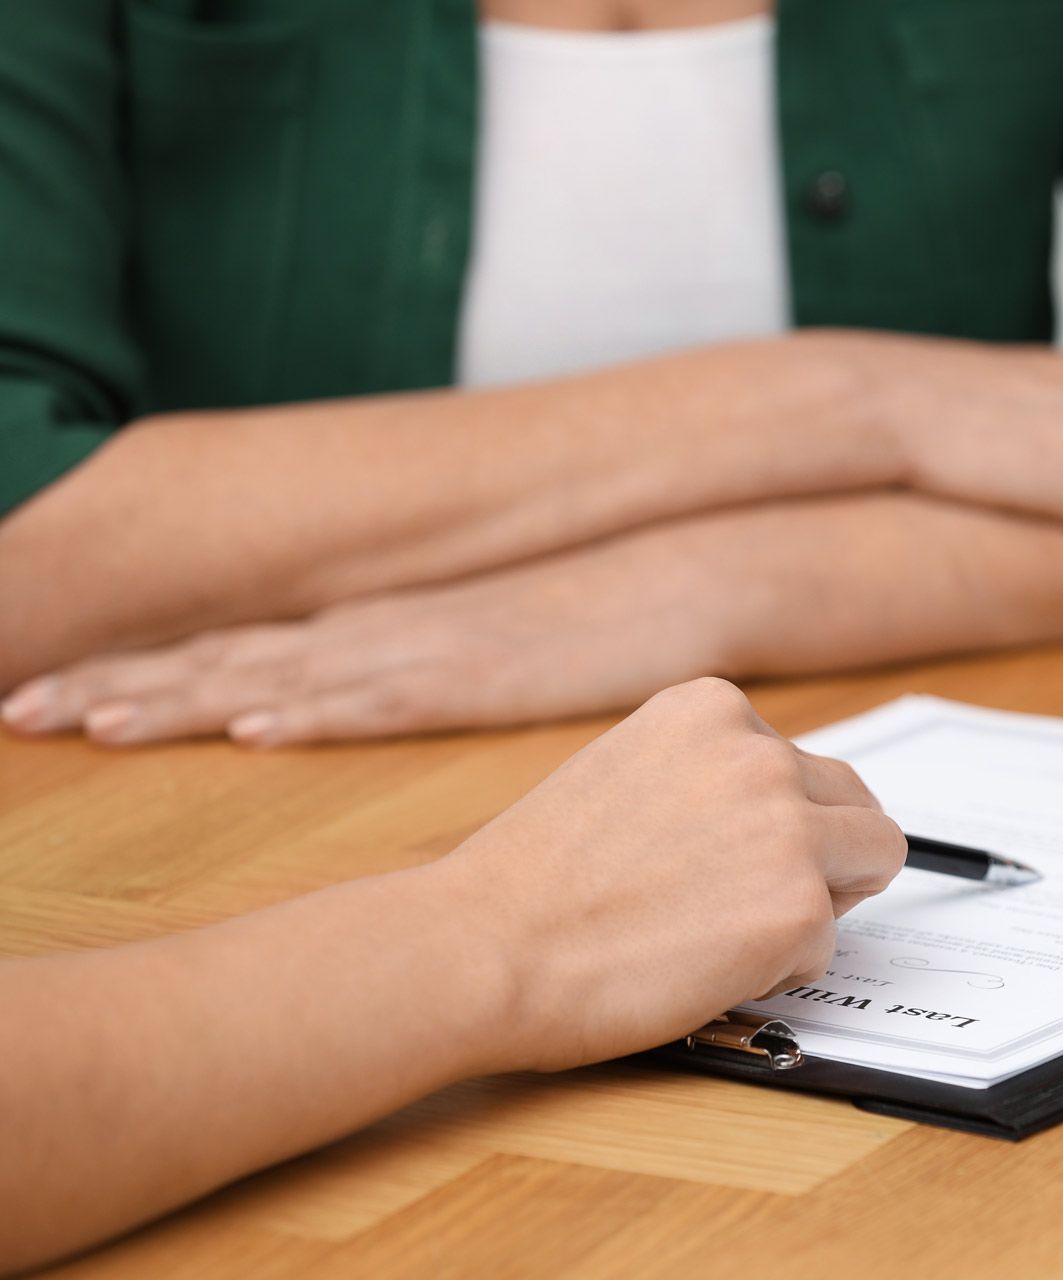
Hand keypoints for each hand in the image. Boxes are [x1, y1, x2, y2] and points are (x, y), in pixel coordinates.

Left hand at [0, 524, 738, 746]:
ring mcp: (427, 646)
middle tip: (21, 708)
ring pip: (282, 673)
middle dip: (120, 683)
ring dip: (182, 696)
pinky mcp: (484, 671)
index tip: (45, 699)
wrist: (684, 570)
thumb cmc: (585, 617)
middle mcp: (380, 629)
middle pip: (227, 658)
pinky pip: (387, 694)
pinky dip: (315, 707)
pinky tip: (255, 725)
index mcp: (374, 629)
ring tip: (87, 719)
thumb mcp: (477, 655)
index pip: (231, 654)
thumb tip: (327, 713)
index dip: (137, 676)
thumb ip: (401, 681)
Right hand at [441, 677, 905, 1071]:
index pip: (802, 764)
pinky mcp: (798, 907)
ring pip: (870, 866)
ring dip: (814, 907)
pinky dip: (781, 969)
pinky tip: (704, 968)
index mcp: (712, 709)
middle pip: (856, 808)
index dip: (780, 823)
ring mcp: (787, 828)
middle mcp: (761, 754)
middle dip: (822, 859)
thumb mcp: (627, 775)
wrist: (484, 947)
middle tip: (745, 905)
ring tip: (722, 935)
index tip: (735, 858)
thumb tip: (768, 817)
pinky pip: (829, 945)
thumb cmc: (533, 884)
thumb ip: (705, 781)